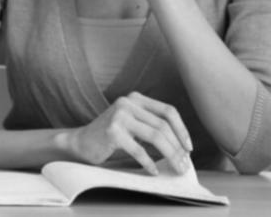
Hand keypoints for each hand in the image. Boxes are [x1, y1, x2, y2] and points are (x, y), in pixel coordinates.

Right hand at [62, 92, 193, 175]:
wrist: (81, 142)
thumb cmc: (111, 136)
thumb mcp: (133, 124)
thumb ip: (152, 125)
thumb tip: (182, 146)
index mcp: (136, 98)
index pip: (168, 111)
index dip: (182, 130)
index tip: (189, 148)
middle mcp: (128, 102)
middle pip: (163, 126)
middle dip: (177, 148)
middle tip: (183, 165)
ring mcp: (119, 116)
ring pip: (155, 136)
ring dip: (169, 155)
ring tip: (175, 168)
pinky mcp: (112, 132)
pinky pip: (139, 149)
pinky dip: (149, 163)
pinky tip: (154, 171)